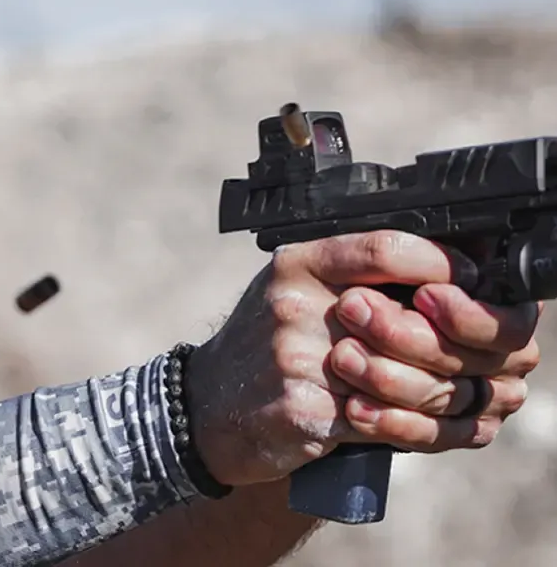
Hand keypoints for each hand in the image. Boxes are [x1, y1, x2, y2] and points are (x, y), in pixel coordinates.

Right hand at [184, 230, 541, 486]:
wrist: (205, 407)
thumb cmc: (263, 344)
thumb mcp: (296, 288)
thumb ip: (354, 273)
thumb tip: (451, 269)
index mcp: (297, 264)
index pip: (386, 249)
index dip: (443, 266)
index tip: (469, 280)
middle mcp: (294, 305)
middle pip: (412, 323)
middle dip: (456, 347)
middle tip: (473, 356)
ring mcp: (296, 360)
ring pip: (409, 379)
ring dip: (440, 396)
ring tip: (450, 394)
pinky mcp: (304, 411)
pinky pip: (386, 422)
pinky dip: (412, 429)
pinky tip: (417, 423)